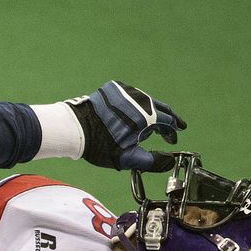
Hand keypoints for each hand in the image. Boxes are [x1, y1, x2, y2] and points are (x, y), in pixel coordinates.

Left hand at [68, 80, 186, 171]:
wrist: (75, 128)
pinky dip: (136, 104)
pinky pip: (130, 96)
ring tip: (154, 121)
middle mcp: (140, 99)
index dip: (172, 132)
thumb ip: (152, 162)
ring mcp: (126, 91)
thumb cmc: (101, 146)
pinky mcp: (114, 88)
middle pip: (160, 107)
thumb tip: (169, 160)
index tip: (173, 139)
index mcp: (147, 115)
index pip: (168, 121)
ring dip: (152, 111)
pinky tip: (135, 113)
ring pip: (145, 100)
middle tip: (175, 126)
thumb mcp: (128, 159)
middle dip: (168, 118)